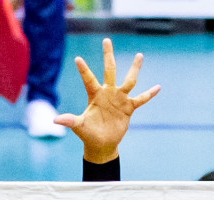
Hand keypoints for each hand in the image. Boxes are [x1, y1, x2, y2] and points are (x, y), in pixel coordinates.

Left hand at [54, 38, 158, 162]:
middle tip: (106, 40)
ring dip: (134, 68)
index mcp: (94, 95)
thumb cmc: (88, 133)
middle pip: (109, 70)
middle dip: (108, 56)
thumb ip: (69, 121)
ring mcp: (119, 99)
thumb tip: (55, 120)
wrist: (101, 144)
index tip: (77, 59)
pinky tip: (158, 87)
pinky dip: (149, 94)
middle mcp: (107, 93)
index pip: (89, 80)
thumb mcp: (79, 127)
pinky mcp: (128, 108)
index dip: (84, 70)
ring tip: (139, 55)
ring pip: (129, 80)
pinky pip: (141, 99)